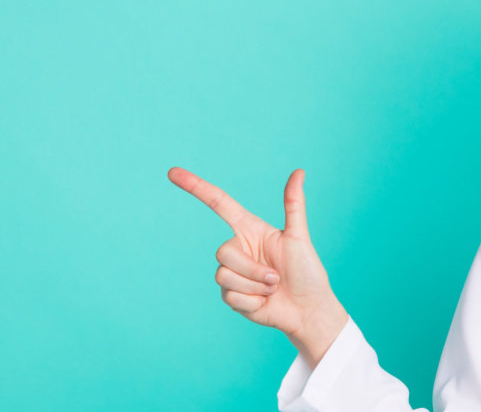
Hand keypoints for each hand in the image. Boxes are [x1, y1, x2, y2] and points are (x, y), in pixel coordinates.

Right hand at [170, 167, 347, 352]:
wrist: (308, 309)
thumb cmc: (307, 272)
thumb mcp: (299, 237)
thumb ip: (294, 205)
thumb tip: (299, 171)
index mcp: (250, 230)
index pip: (219, 204)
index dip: (196, 187)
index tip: (173, 172)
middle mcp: (238, 249)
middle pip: (222, 253)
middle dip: (251, 269)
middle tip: (275, 278)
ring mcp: (233, 274)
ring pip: (223, 276)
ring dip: (254, 286)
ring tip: (272, 289)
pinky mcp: (231, 297)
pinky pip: (230, 297)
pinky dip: (252, 302)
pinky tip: (265, 303)